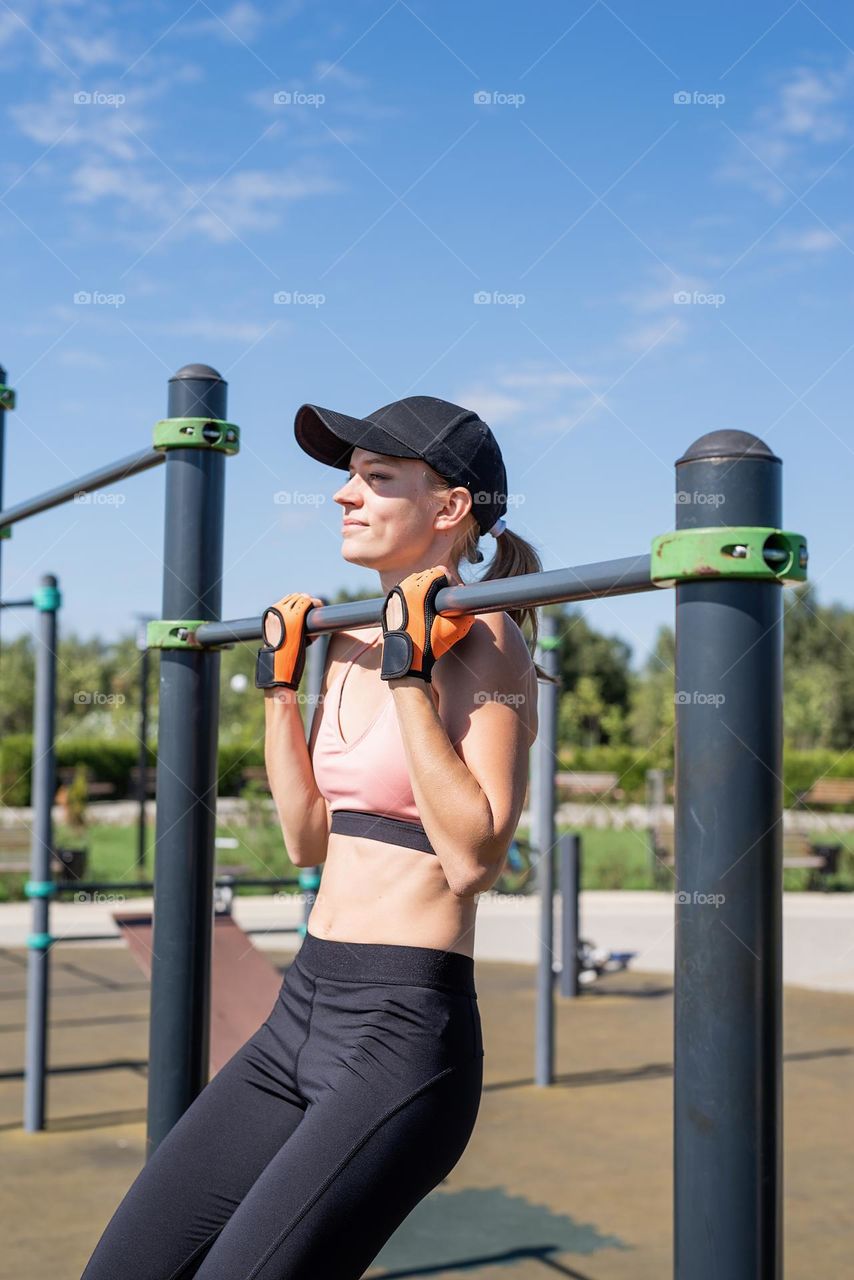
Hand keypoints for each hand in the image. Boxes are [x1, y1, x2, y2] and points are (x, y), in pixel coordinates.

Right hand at [255, 593, 326, 689]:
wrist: (278, 668)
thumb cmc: (281, 659)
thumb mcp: (281, 640)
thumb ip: (290, 629)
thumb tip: (307, 624)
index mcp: (270, 615)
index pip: (287, 600)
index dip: (299, 602)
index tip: (308, 609)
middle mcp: (276, 612)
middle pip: (296, 597)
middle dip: (307, 602)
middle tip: (315, 610)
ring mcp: (286, 614)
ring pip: (302, 598)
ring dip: (312, 603)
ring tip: (318, 610)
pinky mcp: (296, 618)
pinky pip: (308, 603)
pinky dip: (316, 604)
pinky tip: (320, 608)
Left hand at [380, 566, 474, 682]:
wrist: (406, 662)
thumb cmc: (430, 645)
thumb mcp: (455, 629)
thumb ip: (466, 613)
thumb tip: (467, 601)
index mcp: (417, 590)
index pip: (438, 571)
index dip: (449, 581)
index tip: (452, 595)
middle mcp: (402, 589)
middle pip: (425, 575)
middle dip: (436, 584)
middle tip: (443, 600)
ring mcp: (393, 597)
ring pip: (412, 583)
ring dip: (424, 589)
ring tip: (432, 606)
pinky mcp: (388, 605)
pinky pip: (403, 593)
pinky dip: (412, 597)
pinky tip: (419, 611)